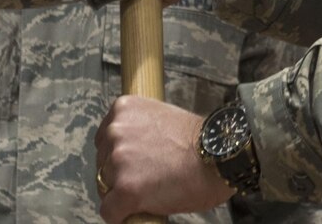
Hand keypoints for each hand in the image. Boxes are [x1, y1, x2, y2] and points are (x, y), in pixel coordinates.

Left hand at [95, 96, 230, 221]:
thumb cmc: (198, 140)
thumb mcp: (160, 119)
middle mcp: (115, 131)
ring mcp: (118, 160)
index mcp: (122, 109)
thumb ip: (139, 130)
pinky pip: (110, 211)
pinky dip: (121, 216)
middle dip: (120, 174)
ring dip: (123, 194)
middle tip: (147, 180)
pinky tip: (137, 212)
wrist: (218, 156)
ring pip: (106, 188)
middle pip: (103, 164)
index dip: (119, 157)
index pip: (105, 141)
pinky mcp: (126, 188)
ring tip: (150, 194)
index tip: (135, 165)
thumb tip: (131, 153)